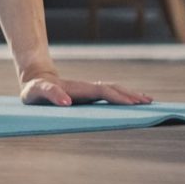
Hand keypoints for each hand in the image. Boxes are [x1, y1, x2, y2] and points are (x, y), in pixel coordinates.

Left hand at [20, 73, 152, 106]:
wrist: (36, 79)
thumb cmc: (35, 89)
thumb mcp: (36, 91)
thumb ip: (50, 94)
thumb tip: (67, 102)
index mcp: (79, 88)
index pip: (103, 91)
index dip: (118, 97)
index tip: (133, 104)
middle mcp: (87, 87)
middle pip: (113, 88)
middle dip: (131, 95)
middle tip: (149, 103)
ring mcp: (89, 90)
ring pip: (114, 90)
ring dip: (131, 95)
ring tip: (148, 101)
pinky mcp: (89, 94)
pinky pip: (110, 94)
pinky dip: (123, 97)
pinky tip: (132, 102)